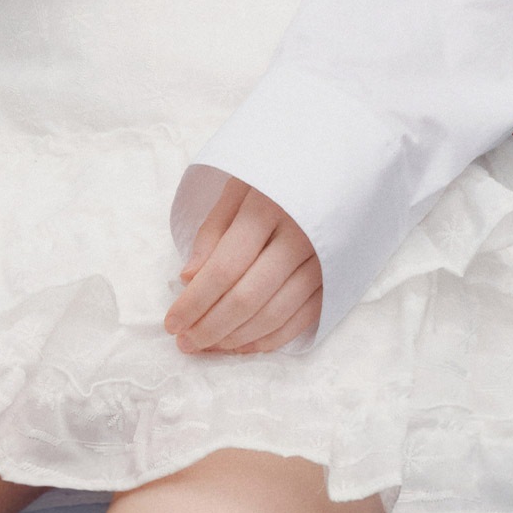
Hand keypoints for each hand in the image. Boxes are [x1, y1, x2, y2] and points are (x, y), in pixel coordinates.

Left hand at [164, 178, 320, 356]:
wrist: (341, 166)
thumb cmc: (279, 178)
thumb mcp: (240, 187)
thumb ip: (213, 232)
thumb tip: (188, 279)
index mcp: (269, 206)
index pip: (223, 268)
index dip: (194, 302)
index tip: (171, 324)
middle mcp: (300, 236)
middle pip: (247, 298)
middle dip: (210, 328)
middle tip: (185, 343)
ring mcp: (323, 260)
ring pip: (273, 315)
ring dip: (235, 340)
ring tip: (207, 346)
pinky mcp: (336, 278)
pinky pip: (300, 322)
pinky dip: (267, 340)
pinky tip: (240, 346)